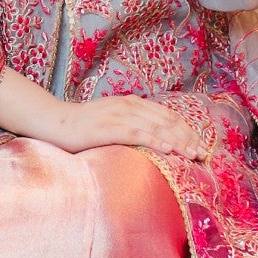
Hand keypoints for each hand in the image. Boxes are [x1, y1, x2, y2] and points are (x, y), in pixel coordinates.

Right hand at [48, 94, 208, 160]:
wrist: (55, 121)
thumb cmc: (82, 125)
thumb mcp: (111, 119)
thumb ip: (130, 123)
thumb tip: (151, 137)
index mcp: (132, 103)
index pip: (167, 115)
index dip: (186, 129)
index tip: (199, 143)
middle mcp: (129, 106)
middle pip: (167, 121)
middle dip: (187, 137)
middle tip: (202, 153)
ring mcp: (119, 115)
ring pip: (157, 127)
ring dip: (178, 141)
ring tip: (192, 154)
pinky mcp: (109, 128)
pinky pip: (138, 134)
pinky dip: (156, 141)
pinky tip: (169, 150)